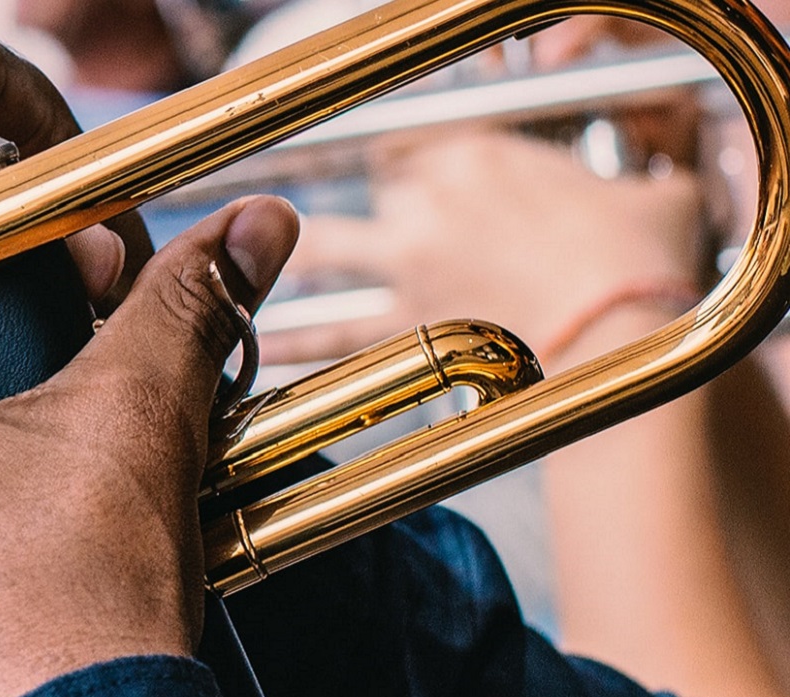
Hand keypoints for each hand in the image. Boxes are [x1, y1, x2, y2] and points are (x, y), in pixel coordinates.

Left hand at [279, 130, 703, 361]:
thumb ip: (618, 179)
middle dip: (384, 211)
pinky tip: (247, 351)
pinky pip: (328, 336)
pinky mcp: (403, 328)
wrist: (629, 335)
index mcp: (480, 152)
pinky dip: (287, 343)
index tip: (417, 181)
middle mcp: (429, 201)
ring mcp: (408, 264)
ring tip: (252, 263)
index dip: (416, 165)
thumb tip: (636, 192)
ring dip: (293, 254)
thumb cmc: (649, 260)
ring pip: (325, 247)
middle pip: (380, 193)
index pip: (418, 145)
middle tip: (384, 231)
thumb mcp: (648, 191)